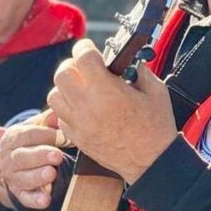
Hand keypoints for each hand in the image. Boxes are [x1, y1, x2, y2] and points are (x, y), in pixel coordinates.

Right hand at [0, 117, 67, 209]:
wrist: (28, 161)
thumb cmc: (38, 140)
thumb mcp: (40, 127)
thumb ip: (48, 120)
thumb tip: (56, 113)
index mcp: (11, 138)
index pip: (26, 135)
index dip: (45, 135)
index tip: (62, 136)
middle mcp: (8, 159)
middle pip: (22, 157)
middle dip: (40, 156)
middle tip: (57, 156)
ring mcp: (13, 178)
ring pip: (23, 178)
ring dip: (37, 177)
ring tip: (52, 174)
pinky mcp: (19, 194)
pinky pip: (26, 199)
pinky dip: (35, 200)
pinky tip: (47, 200)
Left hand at [48, 39, 176, 184]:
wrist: (151, 163)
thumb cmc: (156, 127)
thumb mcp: (156, 91)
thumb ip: (140, 71)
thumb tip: (129, 61)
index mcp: (107, 90)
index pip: (82, 57)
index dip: (85, 48)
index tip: (89, 48)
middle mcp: (87, 106)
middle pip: (62, 74)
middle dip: (71, 66)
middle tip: (83, 68)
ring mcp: (79, 123)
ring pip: (54, 96)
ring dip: (65, 88)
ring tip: (80, 89)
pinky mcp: (77, 138)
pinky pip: (60, 117)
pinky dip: (66, 109)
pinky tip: (82, 109)